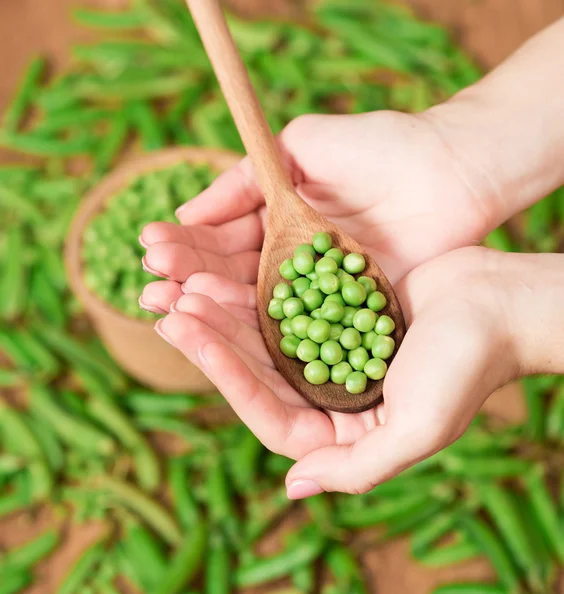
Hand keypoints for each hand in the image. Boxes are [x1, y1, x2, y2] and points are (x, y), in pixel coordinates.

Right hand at [139, 110, 499, 298]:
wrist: (451, 172)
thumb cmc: (380, 147)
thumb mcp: (301, 147)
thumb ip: (244, 180)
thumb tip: (187, 212)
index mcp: (280, 221)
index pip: (222, 238)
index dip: (187, 246)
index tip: (149, 249)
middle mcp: (293, 260)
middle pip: (232, 277)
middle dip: (189, 281)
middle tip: (148, 290)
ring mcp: (318, 291)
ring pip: (256, 305)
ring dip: (213, 310)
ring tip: (170, 311)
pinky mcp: (345, 314)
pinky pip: (298, 326)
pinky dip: (262, 330)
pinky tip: (225, 334)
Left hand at [151, 246, 530, 496]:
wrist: (500, 304)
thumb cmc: (467, 366)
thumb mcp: (418, 428)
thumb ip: (358, 467)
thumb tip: (294, 487)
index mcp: (345, 429)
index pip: (272, 413)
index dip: (229, 378)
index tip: (192, 336)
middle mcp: (332, 395)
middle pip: (260, 373)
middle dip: (214, 341)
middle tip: (169, 308)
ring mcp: (332, 354)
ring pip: (266, 338)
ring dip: (225, 313)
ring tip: (182, 287)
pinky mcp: (337, 317)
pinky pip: (288, 306)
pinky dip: (257, 291)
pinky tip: (224, 271)